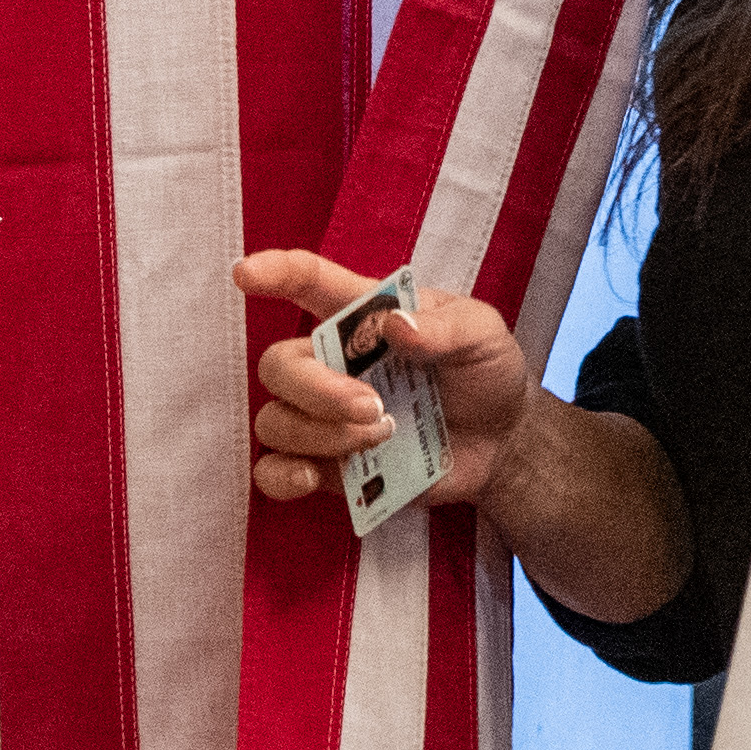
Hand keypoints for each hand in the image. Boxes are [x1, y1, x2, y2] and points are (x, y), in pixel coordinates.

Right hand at [234, 249, 543, 511]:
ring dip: (319, 434)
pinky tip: (312, 476)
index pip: (309, 283)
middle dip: (317, 391)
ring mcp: (324, 417)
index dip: (276, 273)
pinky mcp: (327, 465)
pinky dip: (281, 475)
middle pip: (278, 366)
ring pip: (274, 421)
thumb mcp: (482, 335)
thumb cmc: (485, 371)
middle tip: (372, 408)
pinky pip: (271, 471)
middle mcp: (332, 362)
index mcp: (364, 316)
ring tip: (379, 437)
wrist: (504, 442)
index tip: (246, 275)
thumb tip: (397, 327)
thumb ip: (447, 327)